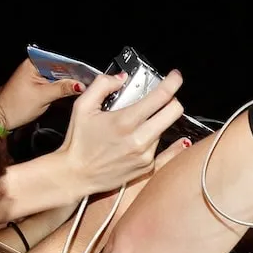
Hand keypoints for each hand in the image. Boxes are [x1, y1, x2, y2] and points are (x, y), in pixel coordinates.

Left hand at [0, 59, 81, 131]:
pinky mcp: (38, 85)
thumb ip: (62, 88)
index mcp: (33, 63)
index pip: (58, 59)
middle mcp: (35, 66)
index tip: (86, 72)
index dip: (73, 66)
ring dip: (69, 81)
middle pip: (60, 67)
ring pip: (58, 75)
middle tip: (89, 80)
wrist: (2, 117)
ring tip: (84, 85)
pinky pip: (54, 83)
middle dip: (73, 74)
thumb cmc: (16, 106)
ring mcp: (36, 75)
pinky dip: (63, 87)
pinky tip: (73, 90)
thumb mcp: (42, 96)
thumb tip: (80, 84)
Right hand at [50, 70, 185, 196]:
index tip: (175, 76)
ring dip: (156, 122)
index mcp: (125, 121)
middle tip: (162, 99)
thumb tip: (121, 78)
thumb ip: (102, 85)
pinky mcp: (147, 167)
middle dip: (172, 101)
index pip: (161, 96)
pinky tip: (136, 138)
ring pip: (165, 129)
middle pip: (175, 112)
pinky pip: (159, 146)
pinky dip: (151, 138)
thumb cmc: (78, 142)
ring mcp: (146, 155)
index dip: (173, 82)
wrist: (77, 175)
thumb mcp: (83, 107)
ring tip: (135, 124)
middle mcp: (139, 139)